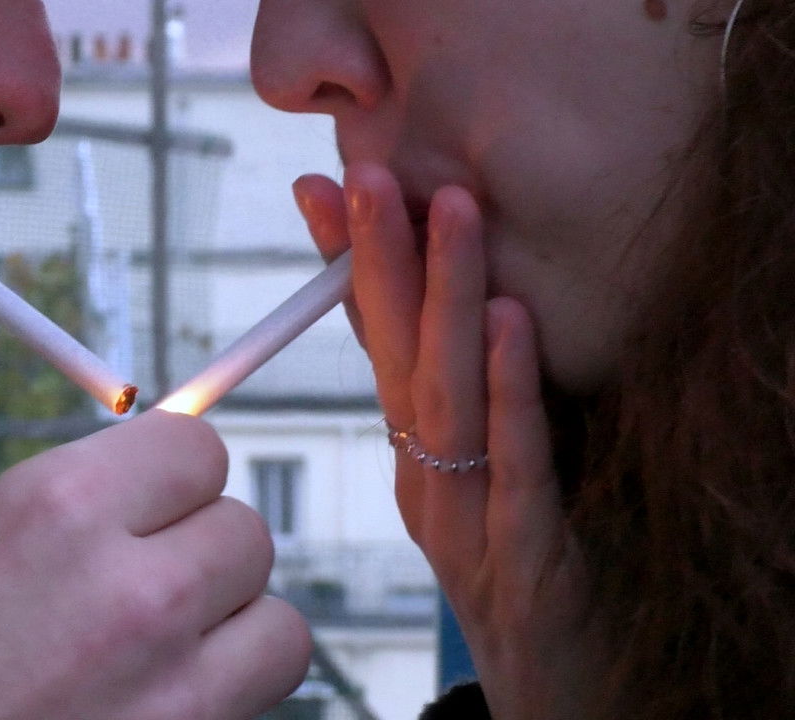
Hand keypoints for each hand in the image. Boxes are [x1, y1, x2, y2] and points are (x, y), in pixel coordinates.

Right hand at [0, 410, 311, 719]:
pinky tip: (148, 700)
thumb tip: (123, 488)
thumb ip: (46, 505)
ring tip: (166, 643)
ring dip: (233, 626)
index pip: (199, 449)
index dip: (177, 468)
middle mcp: (128, 596)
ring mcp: (165, 697)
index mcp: (57, 512)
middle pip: (248, 533)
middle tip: (152, 568)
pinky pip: (248, 708)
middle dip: (204, 542)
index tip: (161, 489)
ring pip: (280, 629)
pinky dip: (218, 697)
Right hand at [293, 165, 601, 718]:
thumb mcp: (481, 474)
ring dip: (445, 302)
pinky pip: (518, 465)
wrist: (551, 684)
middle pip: (397, 362)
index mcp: (415, 457)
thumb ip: (467, 394)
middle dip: (380, 261)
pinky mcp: (528, 556)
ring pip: (446, 399)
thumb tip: (468, 303)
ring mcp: (468, 518)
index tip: (327, 186)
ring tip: (447, 213)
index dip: (348, 267)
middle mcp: (426, 480)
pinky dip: (512, 391)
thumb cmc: (523, 569)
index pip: (375, 348)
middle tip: (372, 174)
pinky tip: (511, 321)